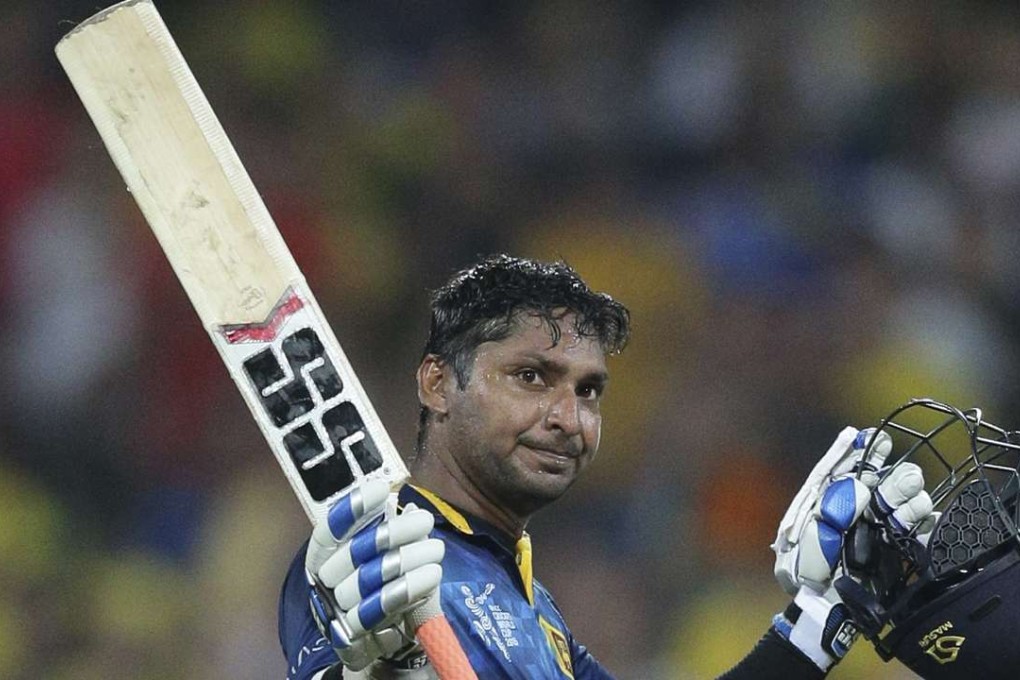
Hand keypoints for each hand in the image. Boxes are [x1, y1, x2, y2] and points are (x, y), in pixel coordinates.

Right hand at [305, 479, 444, 672]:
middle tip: (425, 519)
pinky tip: (432, 573)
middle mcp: (323, 582)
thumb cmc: (378, 590)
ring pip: (369, 579)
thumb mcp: (380, 559)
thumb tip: (409, 507)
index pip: (329, 529)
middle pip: (353, 552)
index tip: (381, 488)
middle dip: (394, 532)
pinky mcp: (353, 636)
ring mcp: (335, 610)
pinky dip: (409, 588)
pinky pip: (380, 609)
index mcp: (323, 557)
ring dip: (408, 559)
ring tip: (437, 548)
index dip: (352, 508)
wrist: (374, 643)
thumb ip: (388, 532)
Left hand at [770, 427, 932, 668]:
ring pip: (902, 499)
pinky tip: (924, 519)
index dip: (852, 452)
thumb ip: (825, 517)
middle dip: (889, 477)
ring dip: (908, 499)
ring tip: (908, 504)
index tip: (867, 435)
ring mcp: (878, 525)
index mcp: (826, 502)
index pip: (839, 470)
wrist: (824, 611)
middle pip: (878, 481)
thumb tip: (859, 489)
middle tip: (900, 480)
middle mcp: (855, 508)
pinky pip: (920, 527)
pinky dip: (924, 522)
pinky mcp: (898, 545)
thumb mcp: (800, 547)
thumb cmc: (803, 576)